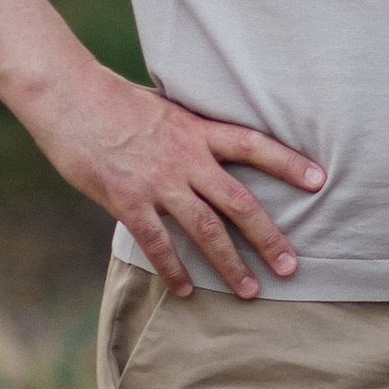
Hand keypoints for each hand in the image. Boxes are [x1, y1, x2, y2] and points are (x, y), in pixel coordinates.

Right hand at [32, 59, 325, 298]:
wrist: (68, 96)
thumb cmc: (113, 99)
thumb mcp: (164, 108)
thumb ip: (189, 131)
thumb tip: (207, 146)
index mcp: (198, 131)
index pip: (254, 145)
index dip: (288, 163)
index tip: (319, 180)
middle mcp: (186, 158)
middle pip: (240, 202)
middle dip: (269, 237)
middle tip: (291, 266)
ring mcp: (158, 182)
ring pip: (206, 230)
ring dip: (231, 264)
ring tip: (252, 290)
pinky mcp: (128, 201)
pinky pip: (158, 243)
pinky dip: (173, 270)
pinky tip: (185, 291)